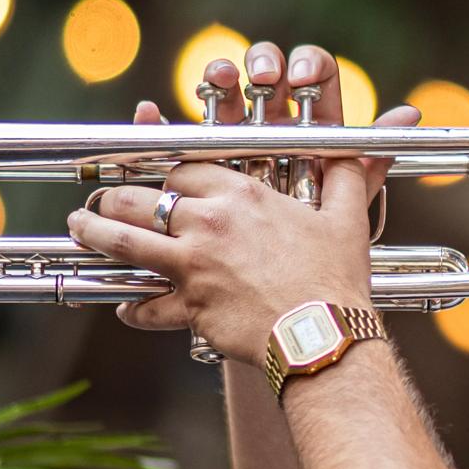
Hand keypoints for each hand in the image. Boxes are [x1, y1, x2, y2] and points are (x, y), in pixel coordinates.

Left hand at [68, 42, 418, 363]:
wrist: (323, 335)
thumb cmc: (335, 277)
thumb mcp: (345, 216)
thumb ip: (351, 172)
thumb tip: (389, 133)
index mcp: (242, 194)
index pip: (184, 166)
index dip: (159, 163)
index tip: (143, 163)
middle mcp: (208, 223)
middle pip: (142, 197)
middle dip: (114, 195)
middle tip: (100, 197)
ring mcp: (192, 264)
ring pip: (124, 240)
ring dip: (95, 231)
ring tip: (79, 225)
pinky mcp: (187, 306)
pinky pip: (145, 304)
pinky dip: (132, 305)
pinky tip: (123, 305)